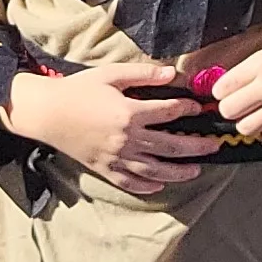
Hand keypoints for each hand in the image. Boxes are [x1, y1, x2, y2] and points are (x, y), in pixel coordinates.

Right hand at [3, 62, 220, 194]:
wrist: (46, 112)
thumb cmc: (77, 89)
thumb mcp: (110, 74)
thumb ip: (143, 75)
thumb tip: (173, 74)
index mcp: (130, 113)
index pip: (169, 112)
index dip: (187, 109)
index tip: (199, 108)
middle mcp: (127, 139)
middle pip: (171, 146)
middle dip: (197, 146)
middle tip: (214, 145)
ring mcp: (116, 158)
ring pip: (155, 170)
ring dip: (179, 172)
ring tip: (196, 170)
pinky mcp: (104, 169)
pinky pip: (130, 183)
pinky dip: (147, 187)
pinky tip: (160, 185)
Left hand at [210, 35, 261, 148]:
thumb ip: (249, 68)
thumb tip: (226, 85)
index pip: (221, 88)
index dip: (220, 92)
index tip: (226, 92)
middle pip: (229, 110)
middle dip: (230, 108)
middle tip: (239, 105)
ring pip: (246, 128)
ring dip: (247, 123)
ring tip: (255, 115)